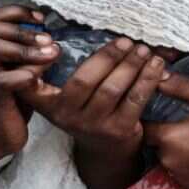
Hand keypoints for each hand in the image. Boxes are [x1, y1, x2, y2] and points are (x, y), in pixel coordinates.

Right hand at [0, 5, 59, 155]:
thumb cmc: (14, 96)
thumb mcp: (23, 66)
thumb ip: (32, 48)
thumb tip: (58, 29)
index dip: (16, 11)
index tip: (41, 18)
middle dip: (20, 28)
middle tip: (48, 39)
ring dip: (21, 47)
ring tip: (49, 54)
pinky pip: (1, 79)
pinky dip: (23, 75)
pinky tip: (40, 78)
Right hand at [17, 37, 165, 160]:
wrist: (106, 151)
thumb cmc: (88, 112)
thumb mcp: (68, 98)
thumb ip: (67, 72)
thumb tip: (81, 37)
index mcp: (50, 104)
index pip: (32, 87)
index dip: (34, 70)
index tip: (51, 48)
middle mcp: (67, 116)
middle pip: (85, 79)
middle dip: (108, 56)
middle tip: (125, 41)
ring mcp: (93, 125)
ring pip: (112, 88)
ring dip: (131, 64)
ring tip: (143, 50)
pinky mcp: (119, 131)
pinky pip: (135, 99)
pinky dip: (148, 79)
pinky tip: (156, 66)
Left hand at [145, 73, 188, 188]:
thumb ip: (180, 87)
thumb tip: (155, 74)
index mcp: (170, 138)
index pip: (141, 125)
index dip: (146, 115)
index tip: (156, 108)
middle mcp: (169, 163)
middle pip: (155, 144)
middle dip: (166, 133)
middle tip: (187, 123)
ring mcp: (181, 180)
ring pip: (168, 160)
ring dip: (177, 151)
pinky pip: (182, 175)